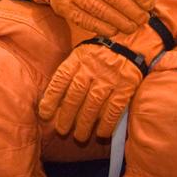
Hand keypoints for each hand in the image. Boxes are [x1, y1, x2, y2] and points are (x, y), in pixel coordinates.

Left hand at [39, 22, 164, 140]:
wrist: (133, 40)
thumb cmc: (103, 48)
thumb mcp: (82, 51)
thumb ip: (71, 68)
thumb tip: (55, 92)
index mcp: (78, 58)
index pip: (60, 80)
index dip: (51, 98)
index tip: (44, 113)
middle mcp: (92, 68)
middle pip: (76, 95)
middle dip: (67, 115)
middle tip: (60, 130)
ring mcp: (109, 78)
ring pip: (93, 104)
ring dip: (85, 123)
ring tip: (79, 136)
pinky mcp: (126, 86)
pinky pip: (114, 108)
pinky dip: (107, 122)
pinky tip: (101, 133)